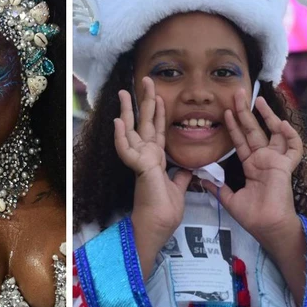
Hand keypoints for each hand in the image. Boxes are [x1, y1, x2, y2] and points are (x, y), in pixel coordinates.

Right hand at [115, 77, 190, 278]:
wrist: (158, 227)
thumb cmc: (165, 212)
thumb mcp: (179, 188)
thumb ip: (181, 176)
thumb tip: (189, 168)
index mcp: (155, 159)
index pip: (157, 130)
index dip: (158, 113)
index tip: (160, 97)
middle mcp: (146, 156)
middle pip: (144, 123)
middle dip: (145, 101)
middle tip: (144, 80)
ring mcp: (140, 161)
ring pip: (131, 131)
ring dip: (127, 111)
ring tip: (123, 92)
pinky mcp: (139, 168)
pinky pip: (127, 150)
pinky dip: (121, 136)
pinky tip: (118, 121)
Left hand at [205, 90, 303, 248]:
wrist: (266, 227)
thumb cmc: (252, 216)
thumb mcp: (229, 199)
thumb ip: (217, 187)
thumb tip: (202, 179)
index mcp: (252, 166)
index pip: (241, 140)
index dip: (234, 126)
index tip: (225, 112)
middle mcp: (264, 160)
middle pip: (255, 130)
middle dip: (246, 112)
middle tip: (238, 94)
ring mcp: (275, 161)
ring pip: (274, 133)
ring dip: (267, 116)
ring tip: (257, 100)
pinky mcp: (285, 165)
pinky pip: (293, 147)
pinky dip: (290, 134)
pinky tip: (280, 123)